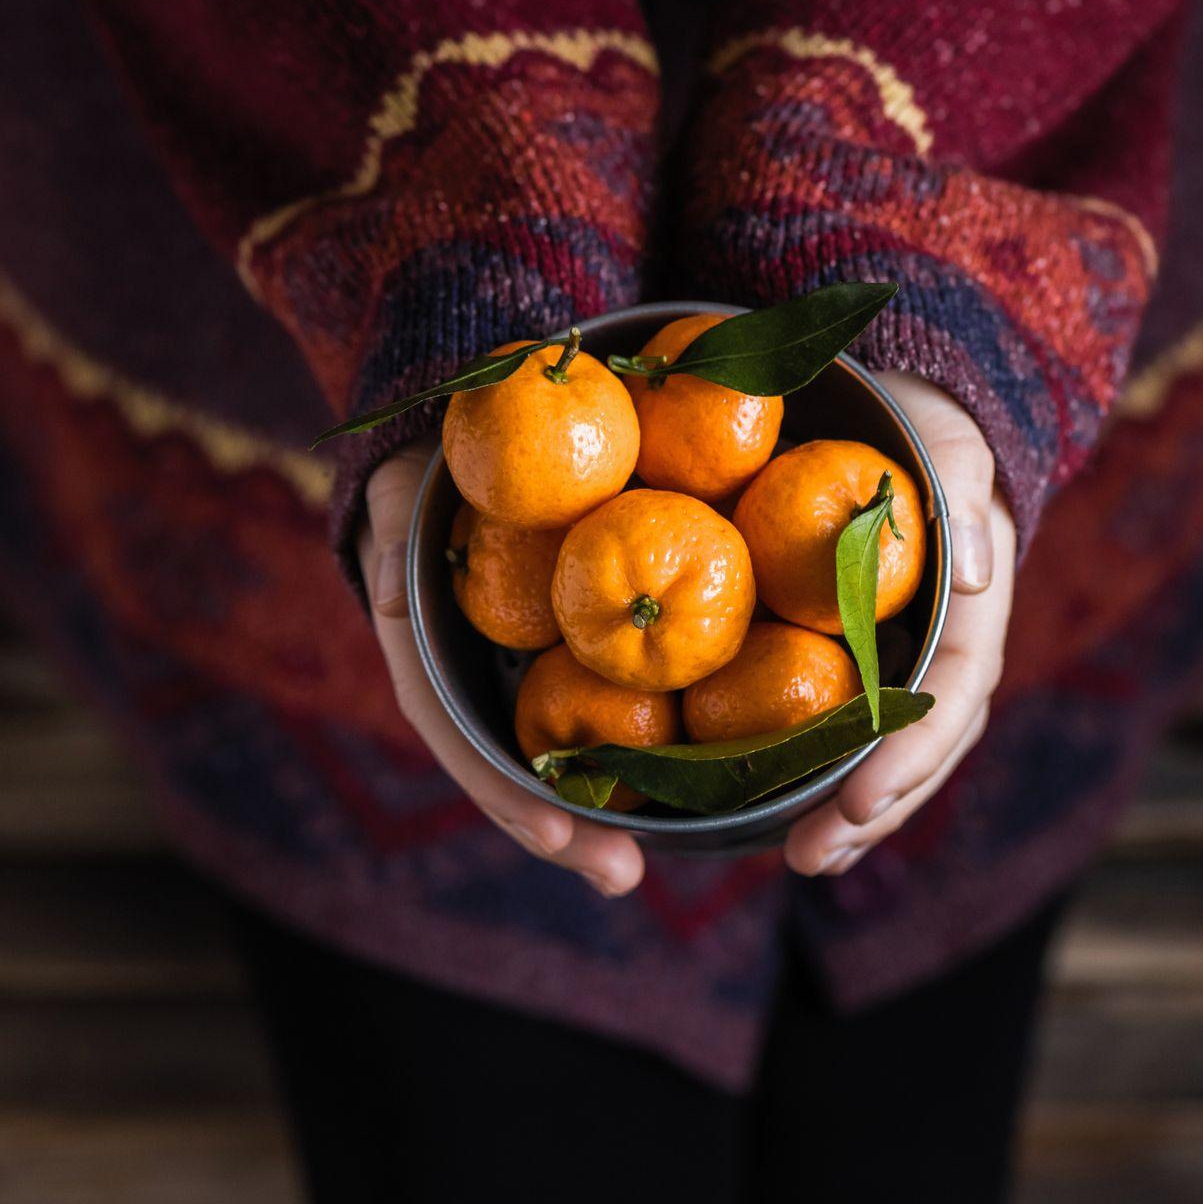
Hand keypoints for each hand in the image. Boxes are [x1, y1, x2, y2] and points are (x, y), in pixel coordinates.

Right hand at [357, 439, 645, 897]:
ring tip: (636, 868)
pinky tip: (675, 786)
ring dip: (593, 820)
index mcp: (428, 663)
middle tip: (622, 877)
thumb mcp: (402, 499)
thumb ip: (400, 535)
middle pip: (511, 778)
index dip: (506, 793)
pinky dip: (626, 753)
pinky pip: (594, 709)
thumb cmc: (423, 483)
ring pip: (551, 762)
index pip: (461, 743)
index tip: (555, 833)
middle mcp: (470, 687)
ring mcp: (512, 680)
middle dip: (562, 834)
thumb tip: (391, 585)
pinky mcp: (557, 659)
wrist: (450, 461)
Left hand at [783, 372, 1016, 875]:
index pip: (951, 699)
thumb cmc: (924, 436)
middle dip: (873, 811)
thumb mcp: (950, 447)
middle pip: (922, 752)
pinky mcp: (863, 666)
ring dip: (849, 816)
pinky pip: (848, 731)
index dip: (910, 756)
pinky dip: (820, 776)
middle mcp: (943, 657)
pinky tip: (776, 812)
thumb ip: (963, 493)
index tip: (860, 797)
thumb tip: (972, 576)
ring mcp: (905, 669)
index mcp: (971, 617)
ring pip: (888, 758)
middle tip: (812, 856)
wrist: (903, 430)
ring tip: (801, 858)